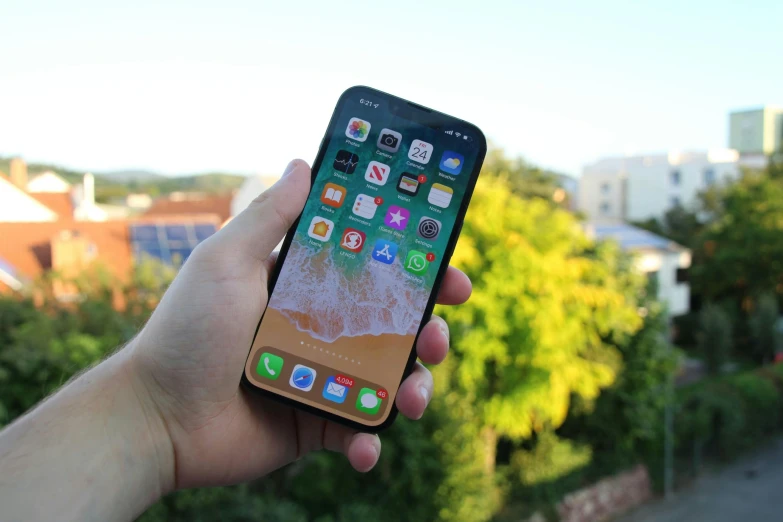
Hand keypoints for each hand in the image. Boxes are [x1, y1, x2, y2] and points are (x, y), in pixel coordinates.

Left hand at [130, 159, 471, 490]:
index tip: (446, 264)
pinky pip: (359, 431)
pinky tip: (365, 446)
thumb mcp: (226, 262)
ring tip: (411, 398)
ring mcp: (324, 378)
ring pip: (390, 379)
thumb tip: (304, 163)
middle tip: (437, 332)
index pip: (374, 271)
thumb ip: (270, 217)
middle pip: (395, 326)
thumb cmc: (187, 330)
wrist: (156, 417)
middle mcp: (323, 331)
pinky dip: (369, 441)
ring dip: (415, 388)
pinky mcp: (317, 424)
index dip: (416, 267)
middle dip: (430, 328)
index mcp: (307, 289)